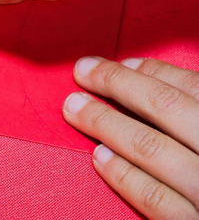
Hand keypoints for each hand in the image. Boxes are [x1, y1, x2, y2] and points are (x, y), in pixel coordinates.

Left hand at [64, 57, 198, 219]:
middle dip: (118, 84)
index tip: (120, 63)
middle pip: (166, 107)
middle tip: (83, 71)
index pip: (194, 88)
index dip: (152, 71)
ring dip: (107, 124)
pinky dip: (125, 176)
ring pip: (153, 148)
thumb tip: (163, 85)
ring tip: (76, 108)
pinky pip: (157, 200)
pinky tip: (100, 157)